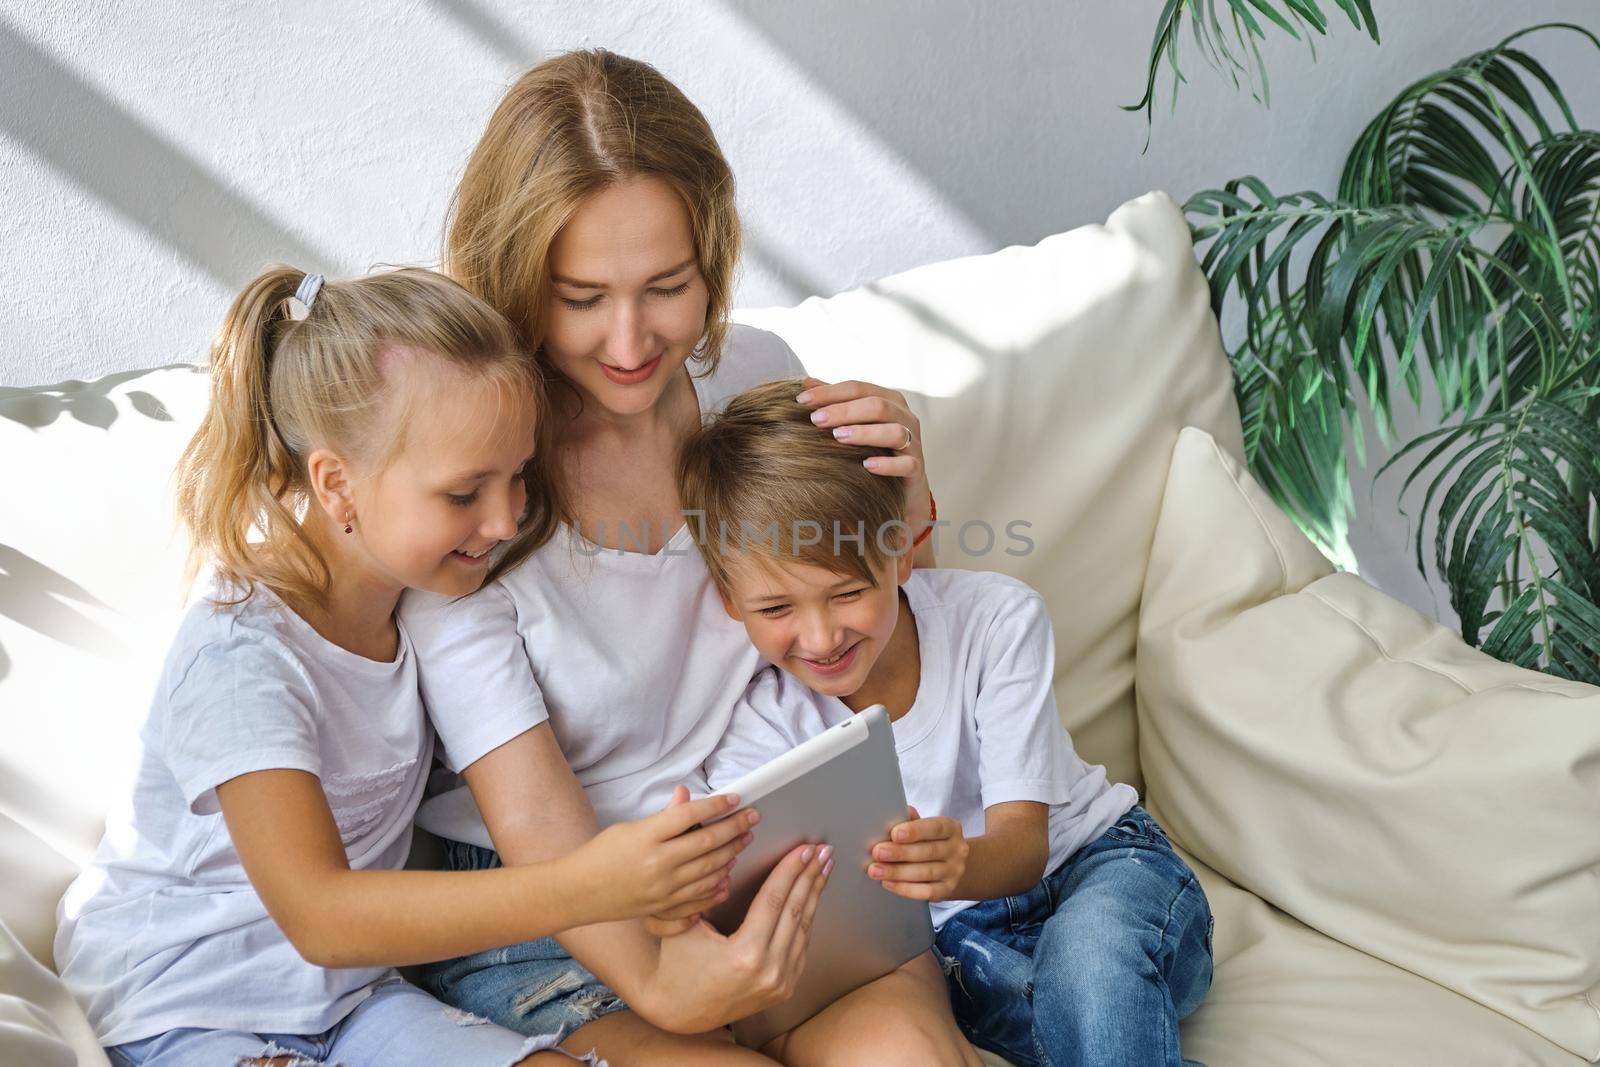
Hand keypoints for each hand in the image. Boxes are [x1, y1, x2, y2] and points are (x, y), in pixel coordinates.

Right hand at [571, 786, 755, 924]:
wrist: (577, 893)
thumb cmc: (601, 855)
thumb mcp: (629, 828)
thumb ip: (663, 816)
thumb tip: (687, 796)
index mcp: (647, 837)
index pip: (690, 815)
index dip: (717, 806)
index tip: (736, 798)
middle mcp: (657, 863)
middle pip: (707, 843)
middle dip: (735, 828)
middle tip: (752, 818)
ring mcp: (663, 889)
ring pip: (710, 870)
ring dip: (732, 854)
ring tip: (744, 840)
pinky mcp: (664, 908)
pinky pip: (700, 898)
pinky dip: (718, 885)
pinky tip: (728, 874)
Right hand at [639, 842, 832, 1033]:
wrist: (681, 1012)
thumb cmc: (677, 967)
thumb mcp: (683, 927)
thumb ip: (704, 893)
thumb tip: (725, 862)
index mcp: (744, 955)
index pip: (774, 900)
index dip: (790, 871)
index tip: (803, 849)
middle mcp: (769, 971)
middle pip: (795, 911)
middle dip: (811, 876)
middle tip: (822, 851)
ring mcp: (780, 983)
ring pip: (804, 928)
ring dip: (815, 894)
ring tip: (823, 868)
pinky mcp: (784, 988)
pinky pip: (801, 946)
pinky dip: (807, 918)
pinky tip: (811, 898)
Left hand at [795, 377, 933, 538]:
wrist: (904, 488)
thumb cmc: (875, 448)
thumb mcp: (857, 422)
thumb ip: (836, 401)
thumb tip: (806, 382)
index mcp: (889, 400)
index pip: (859, 388)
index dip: (830, 392)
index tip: (801, 400)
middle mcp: (905, 417)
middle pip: (877, 406)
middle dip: (844, 411)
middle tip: (816, 419)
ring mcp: (913, 442)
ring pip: (895, 431)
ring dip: (865, 433)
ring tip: (838, 437)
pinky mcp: (917, 468)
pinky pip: (906, 464)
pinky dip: (887, 464)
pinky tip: (866, 466)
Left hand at [868, 805, 967, 900]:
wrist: (950, 864)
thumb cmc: (929, 840)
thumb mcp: (925, 827)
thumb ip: (912, 821)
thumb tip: (902, 810)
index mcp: (951, 828)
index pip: (935, 828)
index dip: (915, 831)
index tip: (894, 834)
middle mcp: (957, 849)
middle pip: (928, 851)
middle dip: (900, 852)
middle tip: (877, 852)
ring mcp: (954, 871)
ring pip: (926, 873)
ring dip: (898, 872)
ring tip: (876, 870)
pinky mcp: (948, 889)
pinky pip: (927, 892)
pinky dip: (906, 889)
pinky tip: (888, 884)